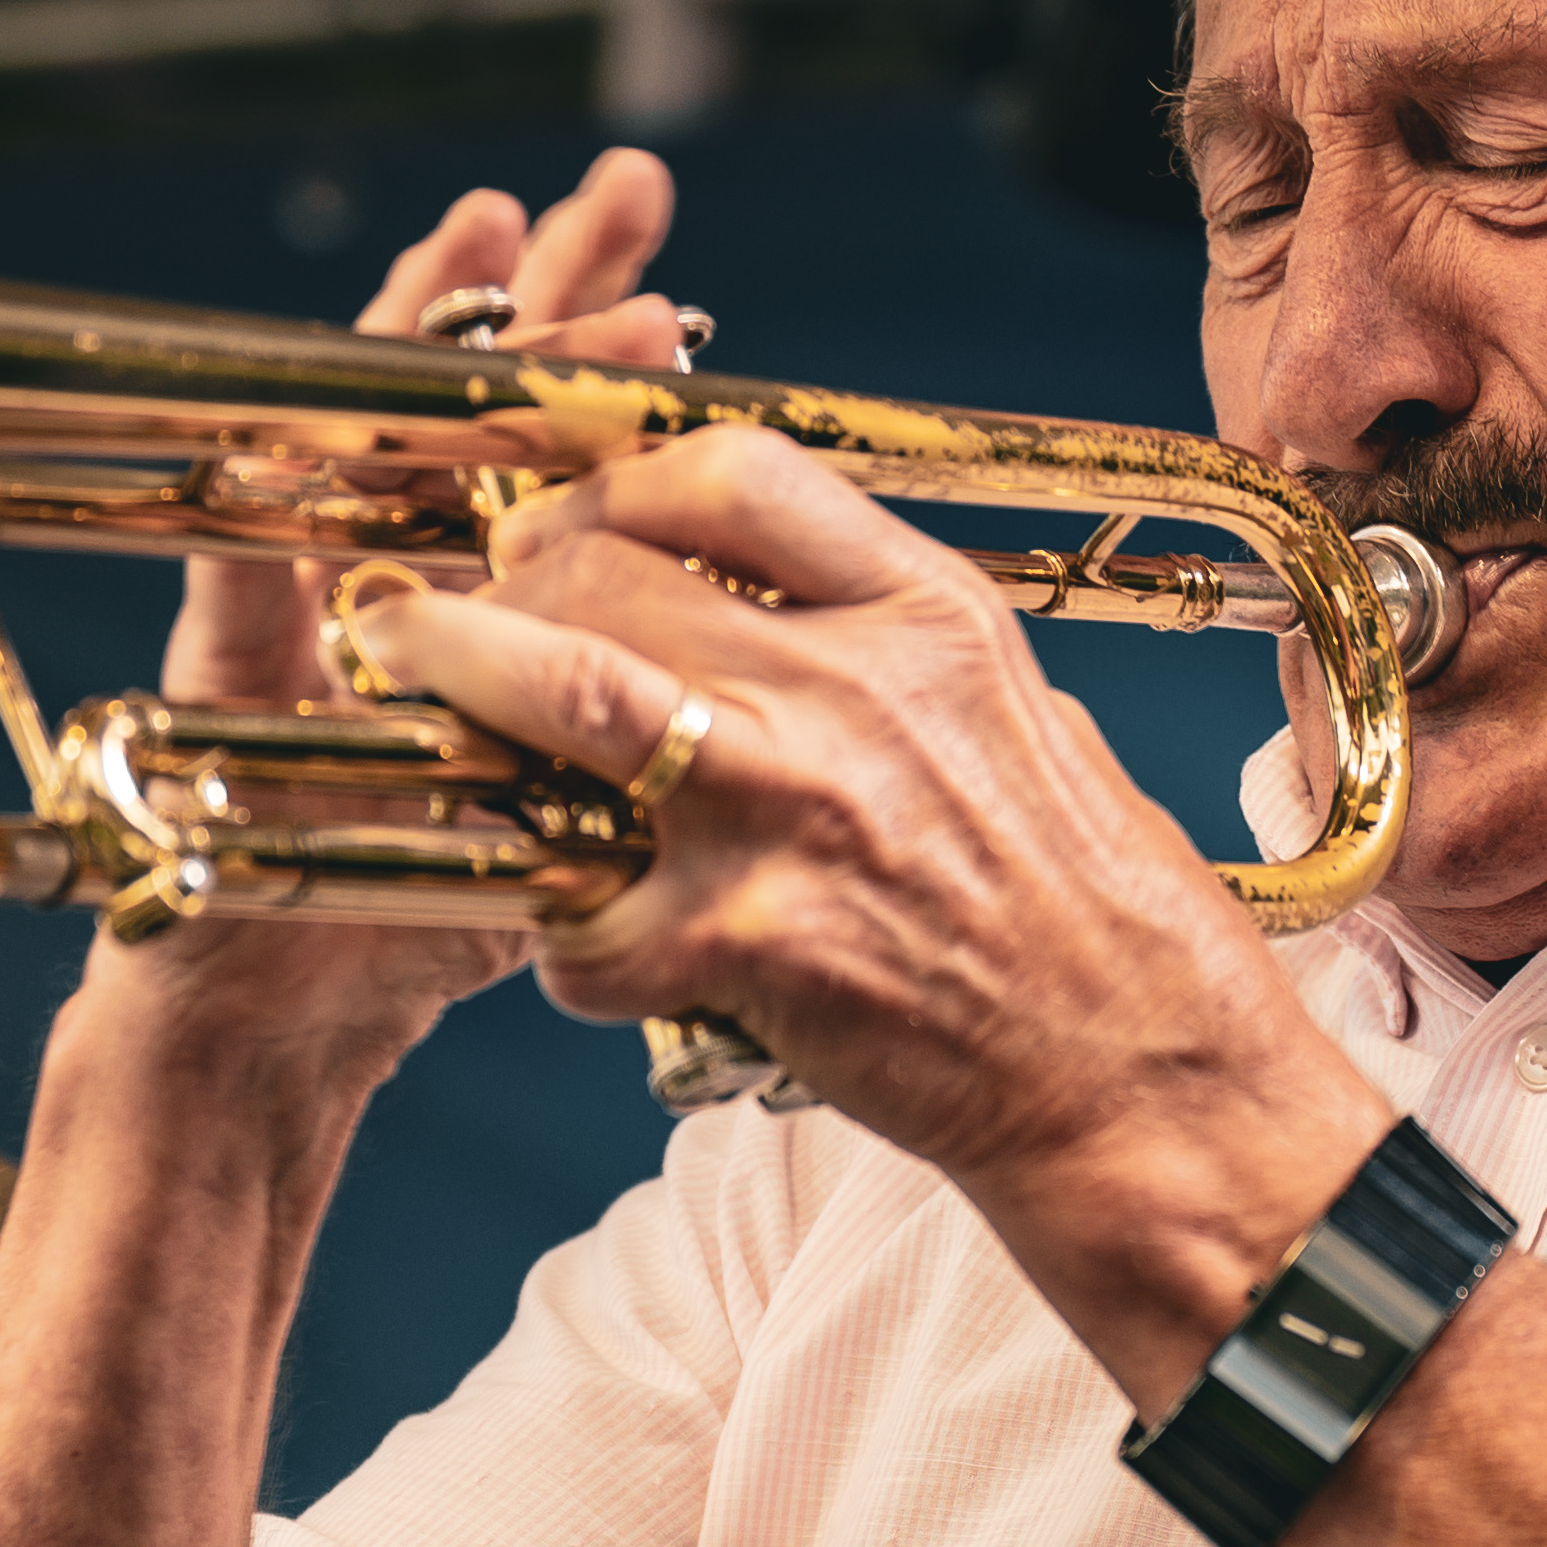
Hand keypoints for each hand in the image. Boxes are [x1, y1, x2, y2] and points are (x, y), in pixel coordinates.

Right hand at [67, 147, 704, 1138]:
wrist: (260, 1045)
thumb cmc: (409, 934)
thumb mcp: (565, 823)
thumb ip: (633, 736)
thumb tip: (755, 666)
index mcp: (484, 616)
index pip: (559, 462)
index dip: (617, 381)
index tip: (690, 312)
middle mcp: (385, 584)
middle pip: (468, 402)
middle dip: (544, 301)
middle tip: (615, 195)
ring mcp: (293, 609)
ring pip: (359, 430)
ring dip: (424, 331)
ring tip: (486, 229)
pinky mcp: (215, 669)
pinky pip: (247, 553)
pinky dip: (282, 467)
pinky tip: (323, 382)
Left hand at [321, 430, 1391, 1408]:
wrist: (1141, 1075)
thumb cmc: (1089, 914)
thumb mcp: (1013, 714)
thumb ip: (884, 643)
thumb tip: (753, 596)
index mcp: (929, 616)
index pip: (736, 471)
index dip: (618, 477)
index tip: (568, 512)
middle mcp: (854, 689)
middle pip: (614, 570)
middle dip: (508, 581)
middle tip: (454, 612)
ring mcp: (792, 812)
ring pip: (564, 693)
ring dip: (460, 677)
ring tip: (405, 671)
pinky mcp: (747, 947)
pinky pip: (584, 922)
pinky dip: (558, 938)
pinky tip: (588, 950)